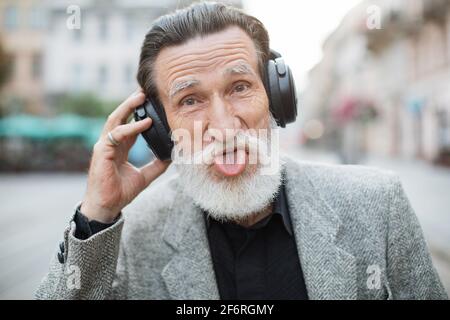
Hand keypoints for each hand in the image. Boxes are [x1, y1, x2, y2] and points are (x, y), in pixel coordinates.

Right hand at [80, 90, 169, 222]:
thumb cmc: (120, 191)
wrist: (107, 206)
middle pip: (121, 116)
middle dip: (132, 103)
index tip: (152, 102)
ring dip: (128, 107)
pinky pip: (117, 134)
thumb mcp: (145, 176)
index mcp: (120, 147)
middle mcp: (111, 143)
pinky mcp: (102, 152)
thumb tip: (173, 157)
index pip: (129, 123)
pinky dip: (131, 127)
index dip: (139, 112)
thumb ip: (157, 165)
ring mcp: (105, 146)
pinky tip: (146, 123)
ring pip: (115, 119)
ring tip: (141, 97)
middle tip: (145, 90)